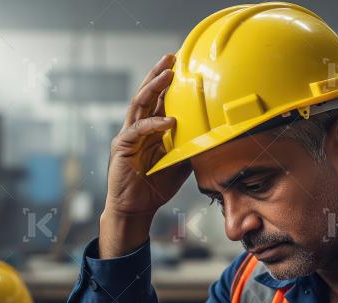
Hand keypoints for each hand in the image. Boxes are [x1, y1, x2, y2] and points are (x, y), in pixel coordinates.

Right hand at [99, 54, 191, 257]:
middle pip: (148, 94)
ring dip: (154, 87)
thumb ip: (190, 146)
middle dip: (158, 75)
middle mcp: (139, 127)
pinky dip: (154, 124)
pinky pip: (138, 129)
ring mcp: (129, 135)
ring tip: (167, 74)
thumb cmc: (156, 186)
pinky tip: (169, 121)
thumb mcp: (181, 163)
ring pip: (140, 104)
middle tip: (171, 57)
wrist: (137, 208)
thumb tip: (214, 135)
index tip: (183, 66)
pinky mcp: (123, 146)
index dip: (170, 84)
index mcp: (152, 129)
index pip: (161, 100)